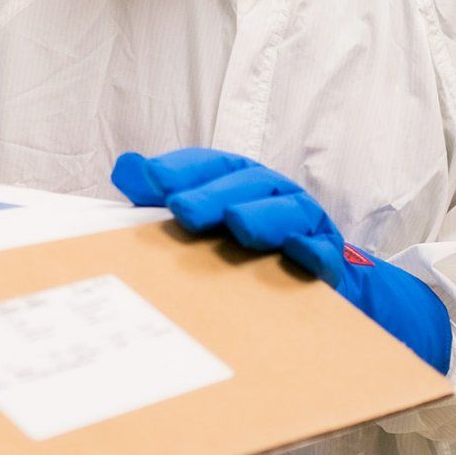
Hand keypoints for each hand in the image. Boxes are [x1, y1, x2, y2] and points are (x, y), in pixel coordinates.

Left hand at [112, 148, 451, 373]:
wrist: (310, 290)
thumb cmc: (243, 252)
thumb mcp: (200, 223)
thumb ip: (161, 197)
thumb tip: (125, 168)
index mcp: (241, 182)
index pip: (213, 164)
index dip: (184, 168)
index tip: (150, 180)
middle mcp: (275, 196)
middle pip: (248, 184)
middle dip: (214, 193)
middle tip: (182, 209)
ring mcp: (306, 227)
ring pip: (290, 212)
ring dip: (265, 216)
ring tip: (238, 225)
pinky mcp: (329, 264)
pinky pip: (326, 256)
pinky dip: (315, 254)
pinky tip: (298, 255)